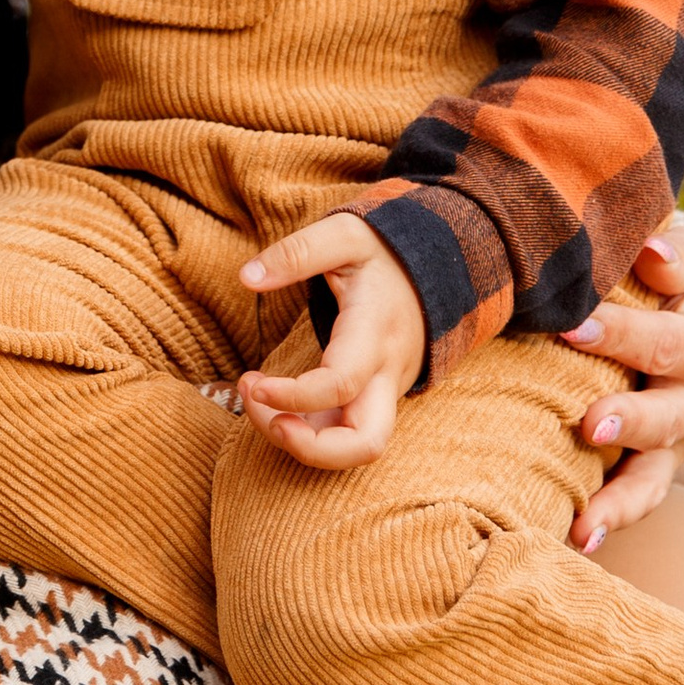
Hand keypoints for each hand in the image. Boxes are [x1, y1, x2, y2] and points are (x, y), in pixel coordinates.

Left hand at [228, 214, 427, 467]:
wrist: (437, 269)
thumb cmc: (384, 254)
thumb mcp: (344, 235)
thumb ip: (296, 253)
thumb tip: (246, 277)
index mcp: (375, 333)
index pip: (341, 384)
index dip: (293, 396)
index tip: (252, 384)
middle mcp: (386, 374)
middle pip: (365, 444)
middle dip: (307, 446)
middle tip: (260, 411)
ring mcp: (384, 393)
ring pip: (354, 449)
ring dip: (300, 442)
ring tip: (255, 401)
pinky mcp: (374, 399)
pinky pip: (344, 435)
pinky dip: (307, 433)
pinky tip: (273, 405)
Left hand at [562, 223, 683, 550]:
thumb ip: (676, 256)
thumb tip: (651, 251)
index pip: (663, 342)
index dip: (620, 334)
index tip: (572, 324)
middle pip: (666, 417)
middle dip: (629, 422)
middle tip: (588, 423)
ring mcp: (680, 440)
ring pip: (654, 475)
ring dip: (618, 500)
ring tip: (584, 522)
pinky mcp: (659, 462)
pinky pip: (639, 496)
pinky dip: (613, 520)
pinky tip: (577, 538)